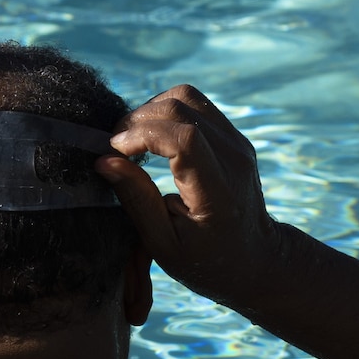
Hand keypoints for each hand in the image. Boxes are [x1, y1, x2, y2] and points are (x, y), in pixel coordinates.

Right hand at [96, 84, 285, 309]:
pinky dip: (165, 113)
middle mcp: (234, 158)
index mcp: (218, 191)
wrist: (254, 259)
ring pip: (187, 96)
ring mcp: (237, 143)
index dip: (142, 135)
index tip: (113, 151)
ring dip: (151, 111)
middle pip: (181, 107)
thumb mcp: (163, 244)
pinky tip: (152, 139)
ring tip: (132, 141)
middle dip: (138, 119)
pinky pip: (195, 105)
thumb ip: (136, 200)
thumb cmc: (205, 262)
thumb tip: (104, 161)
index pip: (184, 138)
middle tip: (115, 147)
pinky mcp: (233, 136)